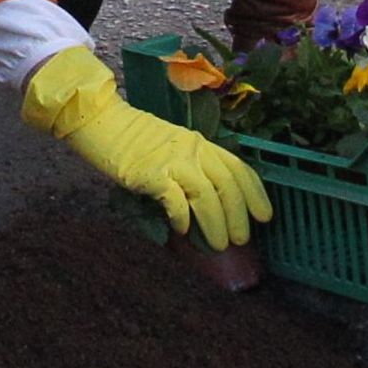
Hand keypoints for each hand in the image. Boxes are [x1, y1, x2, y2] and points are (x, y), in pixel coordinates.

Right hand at [22, 46, 271, 250]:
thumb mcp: (172, 148)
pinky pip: (174, 199)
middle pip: (227, 184)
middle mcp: (192, 149)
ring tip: (220, 245)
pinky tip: (182, 230)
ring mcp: (172, 160)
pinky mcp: (150, 173)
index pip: (238, 167)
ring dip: (216, 223)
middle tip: (241, 240)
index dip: (255, 193)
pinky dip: (182, 217)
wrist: (102, 122)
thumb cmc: (135, 140)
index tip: (265, 216)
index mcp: (201, 143)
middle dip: (238, 215)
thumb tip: (205, 209)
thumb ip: (191, 171)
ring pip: (206, 193)